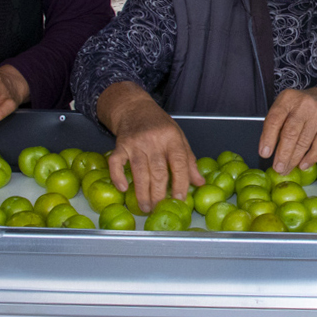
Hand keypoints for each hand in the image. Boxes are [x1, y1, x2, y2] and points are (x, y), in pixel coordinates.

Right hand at [98, 82, 201, 210]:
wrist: (135, 108)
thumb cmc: (160, 126)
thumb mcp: (179, 138)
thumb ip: (189, 161)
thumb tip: (199, 183)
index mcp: (172, 138)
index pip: (179, 163)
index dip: (181, 183)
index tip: (180, 199)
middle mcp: (154, 140)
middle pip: (158, 171)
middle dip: (159, 194)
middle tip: (159, 209)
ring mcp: (136, 142)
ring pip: (139, 171)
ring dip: (142, 192)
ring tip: (146, 207)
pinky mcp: (120, 145)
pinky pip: (116, 162)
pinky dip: (118, 176)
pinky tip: (123, 188)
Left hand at [257, 79, 316, 173]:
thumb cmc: (303, 108)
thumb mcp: (287, 107)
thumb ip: (277, 124)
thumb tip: (268, 150)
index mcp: (287, 98)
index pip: (274, 119)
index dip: (268, 138)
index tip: (264, 154)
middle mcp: (303, 103)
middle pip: (290, 133)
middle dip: (282, 154)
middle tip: (278, 168)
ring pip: (304, 141)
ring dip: (294, 159)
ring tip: (287, 169)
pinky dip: (311, 158)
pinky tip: (303, 165)